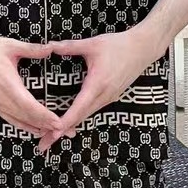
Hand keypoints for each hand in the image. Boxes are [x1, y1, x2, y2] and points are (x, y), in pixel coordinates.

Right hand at [0, 32, 69, 140]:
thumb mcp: (10, 45)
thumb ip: (32, 49)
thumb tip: (51, 48)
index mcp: (8, 84)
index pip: (30, 106)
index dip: (46, 117)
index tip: (60, 123)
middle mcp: (2, 98)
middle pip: (28, 118)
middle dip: (47, 126)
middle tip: (66, 132)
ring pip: (19, 121)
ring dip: (37, 128)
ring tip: (54, 133)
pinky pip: (10, 119)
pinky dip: (23, 126)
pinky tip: (34, 129)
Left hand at [37, 28, 163, 153]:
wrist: (143, 49)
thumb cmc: (118, 45)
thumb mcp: (92, 44)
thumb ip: (70, 46)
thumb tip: (49, 46)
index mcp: (97, 84)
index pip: (78, 107)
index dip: (64, 121)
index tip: (52, 132)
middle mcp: (104, 95)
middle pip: (80, 117)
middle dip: (61, 131)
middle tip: (44, 143)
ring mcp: (109, 98)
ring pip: (87, 115)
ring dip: (70, 126)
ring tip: (52, 135)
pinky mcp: (111, 96)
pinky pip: (93, 110)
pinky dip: (80, 117)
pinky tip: (70, 121)